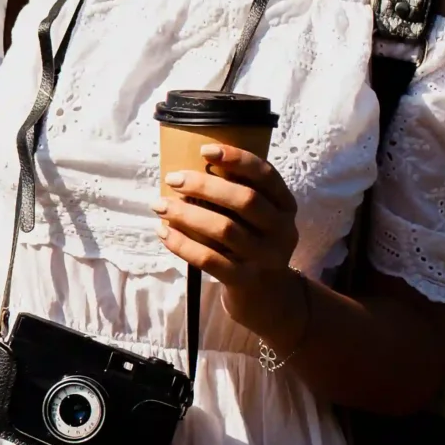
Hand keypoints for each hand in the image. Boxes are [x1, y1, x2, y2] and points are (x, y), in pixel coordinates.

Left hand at [154, 143, 307, 341]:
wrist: (266, 294)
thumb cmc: (251, 241)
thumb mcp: (257, 216)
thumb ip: (236, 194)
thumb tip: (190, 168)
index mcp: (286, 205)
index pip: (265, 175)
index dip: (237, 159)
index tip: (205, 150)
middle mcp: (282, 229)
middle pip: (244, 200)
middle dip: (204, 185)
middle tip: (172, 179)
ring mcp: (266, 257)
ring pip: (225, 229)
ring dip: (187, 214)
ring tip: (159, 205)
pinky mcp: (245, 279)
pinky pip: (210, 260)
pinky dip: (183, 244)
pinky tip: (163, 232)